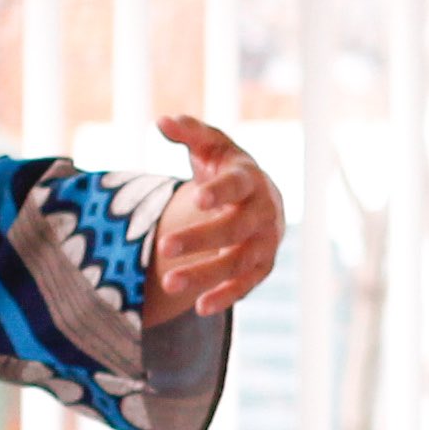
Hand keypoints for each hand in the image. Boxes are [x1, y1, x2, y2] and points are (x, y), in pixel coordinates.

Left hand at [152, 116, 284, 313]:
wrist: (258, 197)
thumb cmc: (226, 168)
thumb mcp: (210, 145)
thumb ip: (188, 132)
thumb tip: (162, 121)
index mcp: (250, 179)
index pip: (237, 186)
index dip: (219, 192)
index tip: (195, 199)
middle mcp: (264, 212)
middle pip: (235, 228)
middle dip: (200, 238)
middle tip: (163, 246)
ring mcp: (266, 242)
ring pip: (239, 262)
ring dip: (205, 274)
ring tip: (168, 283)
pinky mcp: (263, 266)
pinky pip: (247, 285)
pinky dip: (225, 296)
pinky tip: (199, 308)